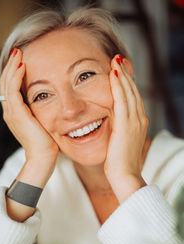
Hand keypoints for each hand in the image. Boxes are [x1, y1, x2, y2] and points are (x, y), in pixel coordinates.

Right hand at [0, 48, 58, 165]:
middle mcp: (10, 111)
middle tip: (18, 51)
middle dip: (11, 66)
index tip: (21, 60)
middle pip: (6, 83)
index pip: (11, 88)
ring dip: (12, 67)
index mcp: (15, 113)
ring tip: (18, 53)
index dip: (14, 73)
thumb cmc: (46, 142)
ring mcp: (11, 113)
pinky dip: (16, 77)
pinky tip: (22, 66)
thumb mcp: (41, 123)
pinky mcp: (17, 114)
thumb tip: (46, 102)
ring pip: (7, 84)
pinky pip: (13, 91)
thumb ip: (38, 112)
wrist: (43, 157)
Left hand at [104, 55, 148, 202]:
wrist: (124, 175)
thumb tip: (112, 120)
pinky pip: (122, 100)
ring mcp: (135, 121)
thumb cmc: (119, 162)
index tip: (119, 70)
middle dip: (125, 73)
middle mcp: (140, 118)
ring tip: (115, 60)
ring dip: (122, 75)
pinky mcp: (126, 124)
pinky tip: (113, 73)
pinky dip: (118, 85)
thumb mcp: (121, 141)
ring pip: (129, 92)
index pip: (133, 97)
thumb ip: (119, 128)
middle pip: (133, 91)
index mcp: (139, 122)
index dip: (127, 82)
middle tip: (117, 58)